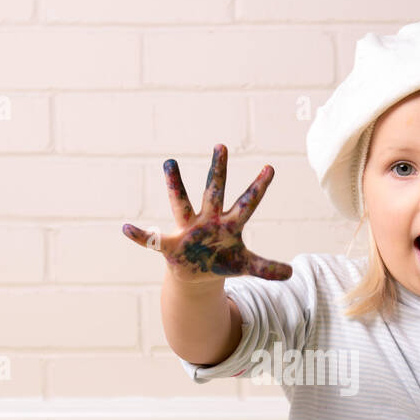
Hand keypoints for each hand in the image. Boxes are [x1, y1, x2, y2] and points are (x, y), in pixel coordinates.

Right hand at [122, 143, 291, 282]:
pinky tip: (127, 228)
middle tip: (222, 145)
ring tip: (170, 163)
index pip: (247, 203)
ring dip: (175, 185)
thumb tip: (292, 274)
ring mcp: (188, 229)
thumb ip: (267, 267)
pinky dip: (141, 236)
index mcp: (229, 224)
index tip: (270, 167)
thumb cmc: (222, 261)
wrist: (197, 274)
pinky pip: (153, 240)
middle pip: (214, 192)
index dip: (259, 188)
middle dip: (217, 170)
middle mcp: (208, 219)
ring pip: (181, 203)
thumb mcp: (246, 265)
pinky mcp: (171, 245)